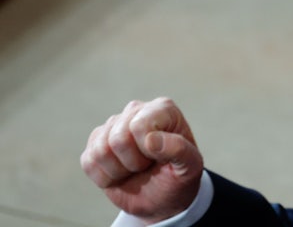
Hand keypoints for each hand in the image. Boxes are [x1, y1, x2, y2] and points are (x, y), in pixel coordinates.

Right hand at [80, 97, 203, 222]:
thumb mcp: (190, 166)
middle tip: (148, 165)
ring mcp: (113, 125)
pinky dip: (105, 177)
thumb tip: (150, 139)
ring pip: (100, 151)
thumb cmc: (179, 176)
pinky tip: (121, 173)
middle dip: (134, 162)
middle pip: (118, 139)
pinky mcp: (96, 142)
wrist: (163, 197)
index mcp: (162, 109)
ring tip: (136, 168)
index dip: (147, 150)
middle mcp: (136, 110)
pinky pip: (88, 162)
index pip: (138, 126)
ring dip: (119, 171)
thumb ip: (179, 149)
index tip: (161, 156)